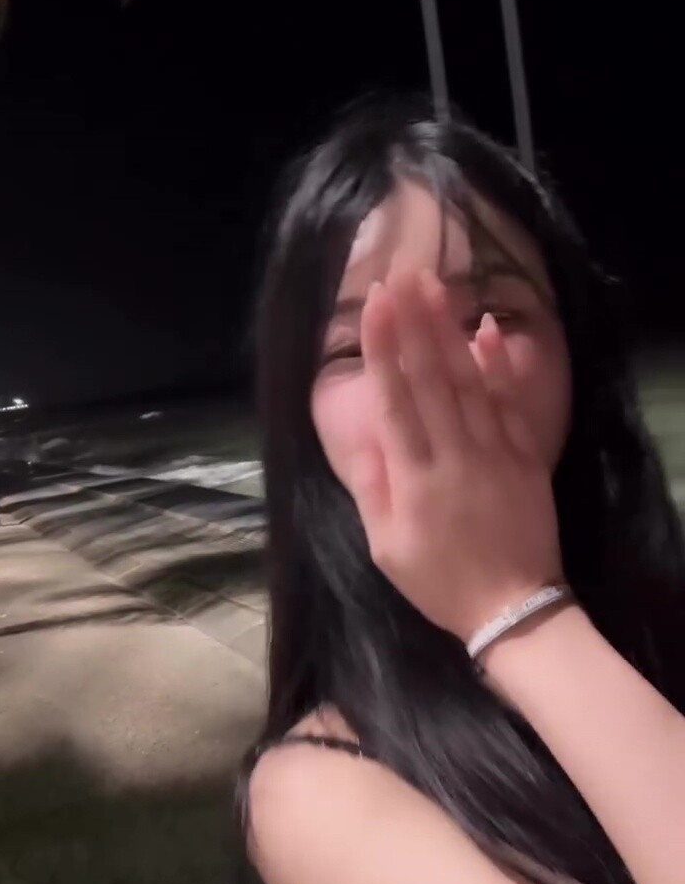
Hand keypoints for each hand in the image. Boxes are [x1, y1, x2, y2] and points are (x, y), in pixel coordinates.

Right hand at [348, 269, 564, 642]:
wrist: (513, 608)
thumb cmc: (439, 582)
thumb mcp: (386, 547)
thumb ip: (372, 488)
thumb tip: (358, 434)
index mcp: (413, 478)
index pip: (394, 399)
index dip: (383, 349)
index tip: (374, 306)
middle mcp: (452, 454)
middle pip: (430, 378)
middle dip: (414, 322)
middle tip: (402, 275)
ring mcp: (493, 452)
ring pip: (468, 381)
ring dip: (449, 330)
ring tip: (436, 286)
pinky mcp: (525, 457)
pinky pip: (510, 403)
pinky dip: (498, 366)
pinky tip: (485, 330)